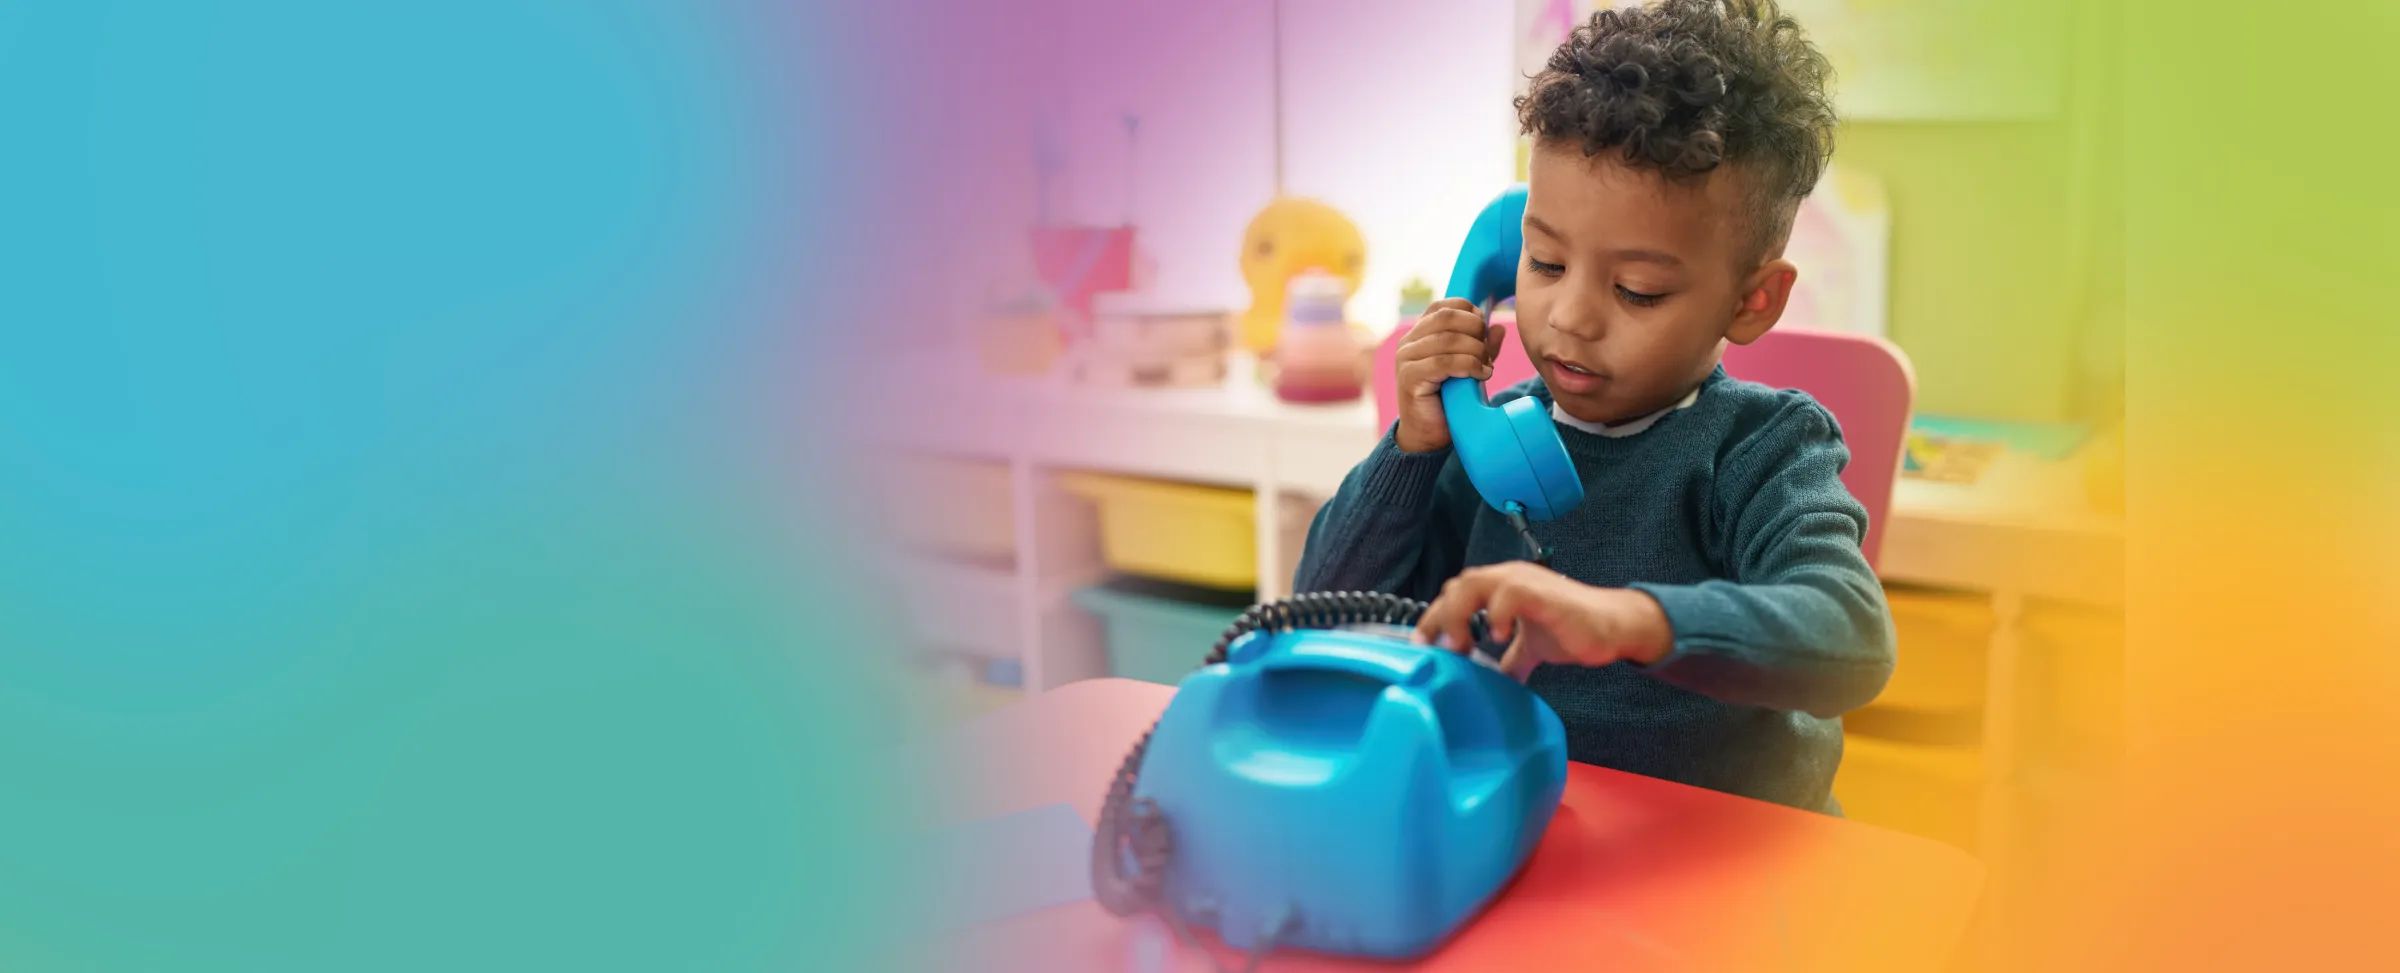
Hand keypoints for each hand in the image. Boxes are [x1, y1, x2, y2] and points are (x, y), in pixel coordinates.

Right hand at [1393, 298, 1506, 452]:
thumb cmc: (1448, 401)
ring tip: (1486, 367)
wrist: (1428, 436)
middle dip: (1475, 330)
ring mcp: (1406, 359)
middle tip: (1487, 352)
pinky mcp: (1410, 377)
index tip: (1485, 331)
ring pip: (1448, 340)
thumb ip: (1481, 348)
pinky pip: (1444, 362)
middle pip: (1447, 317)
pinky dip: (1469, 366)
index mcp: (1420, 334)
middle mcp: (1408, 342)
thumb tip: (1498, 328)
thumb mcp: (1469, 368)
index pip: (1444, 306)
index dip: (1470, 312)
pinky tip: (1480, 375)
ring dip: (1475, 351)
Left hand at [1412, 562, 1673, 679]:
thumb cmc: (1572, 629)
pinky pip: (1509, 593)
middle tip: (1438, 648)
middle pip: (1458, 585)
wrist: (1612, 627)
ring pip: (1474, 582)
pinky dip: (1496, 614)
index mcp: (1501, 587)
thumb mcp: (1530, 648)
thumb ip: (1509, 660)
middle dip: (1440, 616)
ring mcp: (1524, 581)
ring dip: (1459, 614)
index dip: (1435, 616)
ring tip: (1461, 643)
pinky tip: (1498, 637)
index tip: (1424, 645)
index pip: (1456, 593)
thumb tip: (1492, 684)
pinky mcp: (1542, 592)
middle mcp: (1508, 577)